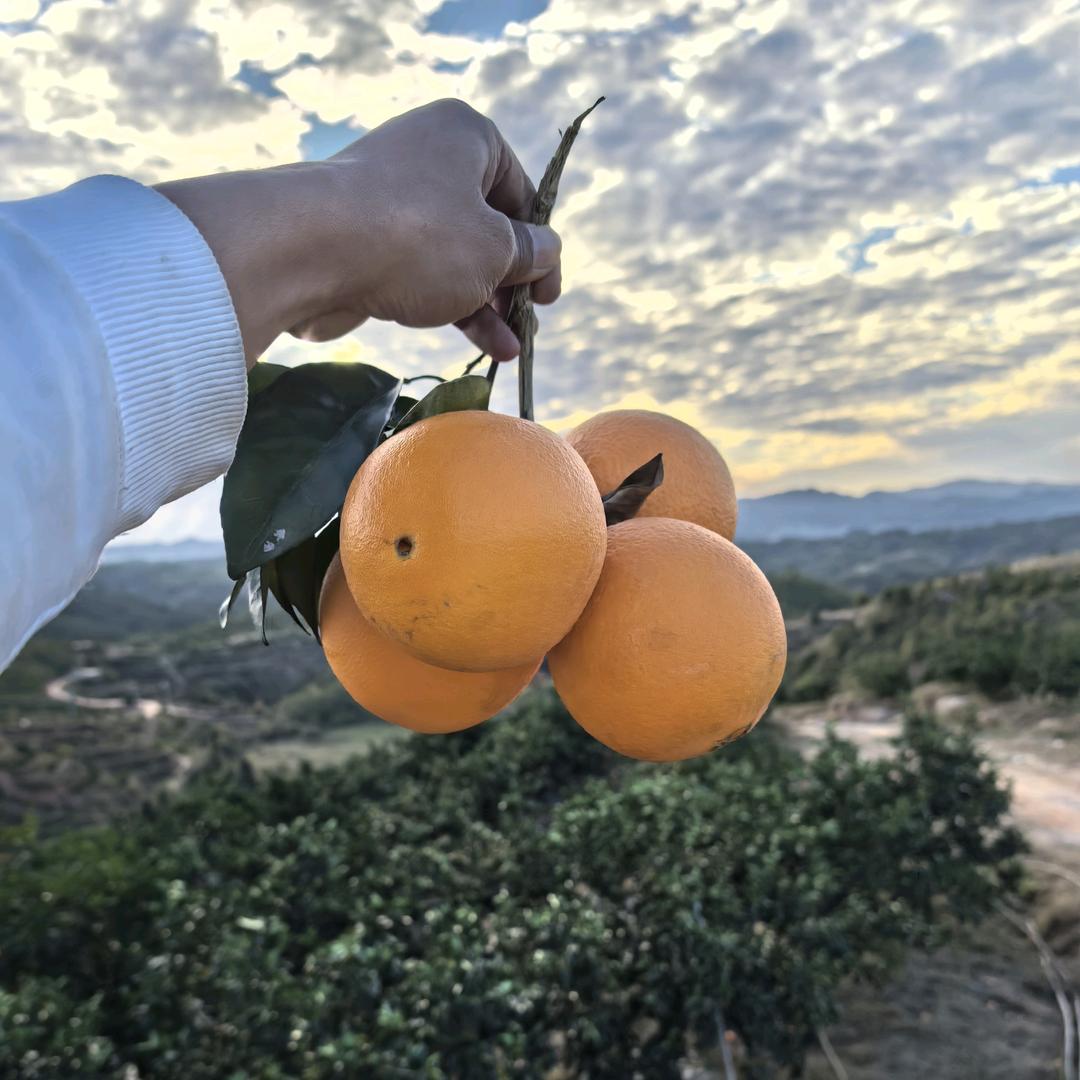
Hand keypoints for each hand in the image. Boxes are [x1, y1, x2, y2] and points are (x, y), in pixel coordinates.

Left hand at [157, 99, 560, 367]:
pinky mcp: (363, 242)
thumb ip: (530, 253)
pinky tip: (478, 345)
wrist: (311, 252)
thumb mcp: (495, 249)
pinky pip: (419, 273)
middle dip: (510, 284)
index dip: (542, 246)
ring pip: (453, 257)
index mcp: (466, 136)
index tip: (548, 295)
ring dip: (485, 305)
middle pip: (485, 227)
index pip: (520, 192)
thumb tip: (547, 250)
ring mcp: (391, 202)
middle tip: (526, 324)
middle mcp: (428, 158)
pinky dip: (448, 305)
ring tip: (508, 350)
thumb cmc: (420, 238)